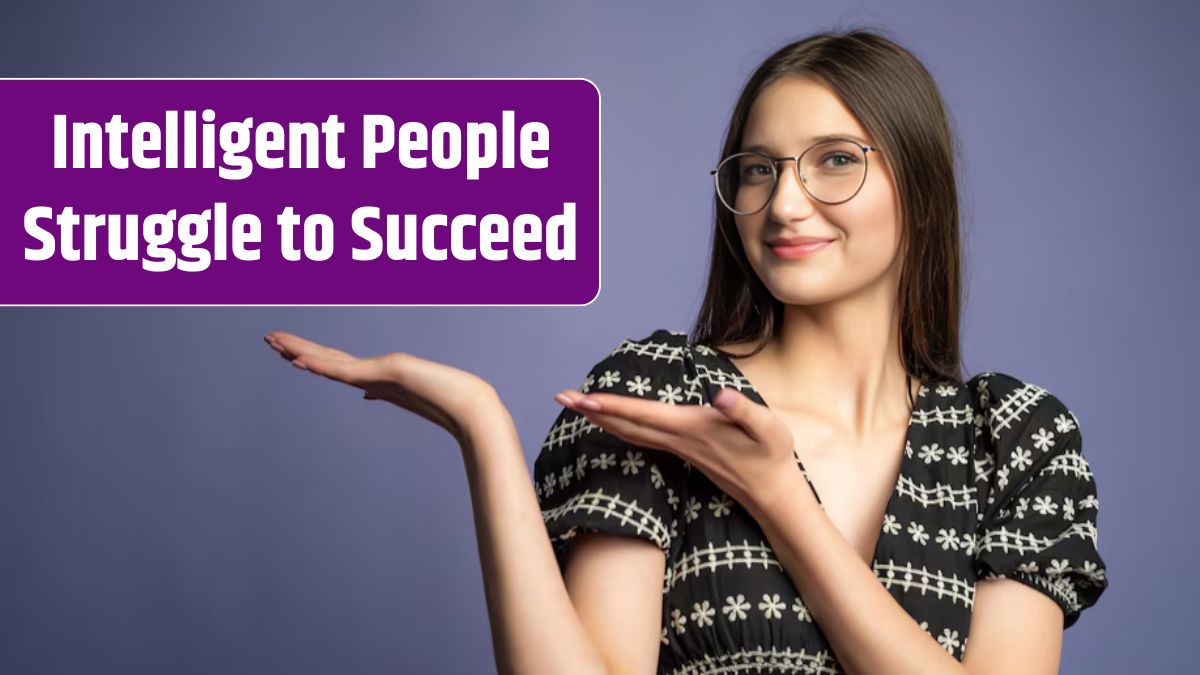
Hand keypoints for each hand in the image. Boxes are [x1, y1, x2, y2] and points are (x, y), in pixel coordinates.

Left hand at [264, 331, 497, 446]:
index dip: (310, 356)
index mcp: (379, 376)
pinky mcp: (389, 371)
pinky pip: (346, 370)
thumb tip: (366, 393)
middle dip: (296, 347)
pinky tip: (299, 361)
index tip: (286, 352)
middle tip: (268, 338)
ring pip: (331, 358)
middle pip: (327, 356)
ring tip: (273, 341)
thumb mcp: (407, 399)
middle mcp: (377, 368)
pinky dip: (320, 364)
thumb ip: (386, 393)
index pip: (336, 364)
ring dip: (300, 349)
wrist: (473, 408)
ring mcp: (382, 367)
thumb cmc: (450, 405)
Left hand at [554, 387, 800, 514]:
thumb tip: (722, 396)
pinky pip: (641, 437)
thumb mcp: (768, 428)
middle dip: (592, 411)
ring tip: (575, 405)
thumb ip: (744, 410)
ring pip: (630, 432)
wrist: (772, 493)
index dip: (612, 406)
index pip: (643, 415)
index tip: (583, 399)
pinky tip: (611, 422)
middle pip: (626, 425)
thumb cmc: (771, 455)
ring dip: (601, 418)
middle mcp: (678, 439)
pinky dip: (620, 426)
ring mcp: (677, 448)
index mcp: (692, 428)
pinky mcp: (682, 451)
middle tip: (560, 396)